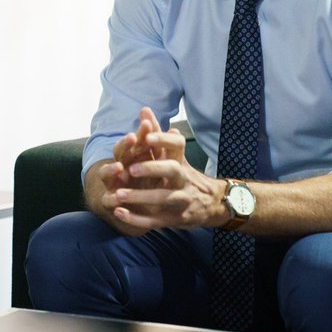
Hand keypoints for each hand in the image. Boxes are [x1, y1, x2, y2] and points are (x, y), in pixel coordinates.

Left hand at [99, 107, 221, 234]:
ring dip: (140, 197)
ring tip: (117, 194)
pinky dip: (136, 219)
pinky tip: (119, 214)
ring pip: (163, 198)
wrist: (213, 205)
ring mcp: (181, 200)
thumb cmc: (185, 176)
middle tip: (130, 169)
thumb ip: (157, 136)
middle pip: (172, 170)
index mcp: (182, 160)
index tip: (146, 136)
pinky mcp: (174, 219)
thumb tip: (144, 109)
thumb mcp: (175, 156)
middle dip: (152, 168)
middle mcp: (184, 178)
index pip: (177, 145)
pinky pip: (155, 221)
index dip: (163, 140)